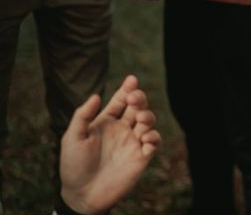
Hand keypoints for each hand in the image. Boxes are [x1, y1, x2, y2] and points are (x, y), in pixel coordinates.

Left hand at [60, 75, 160, 214]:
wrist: (82, 195)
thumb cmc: (73, 166)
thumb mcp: (72, 138)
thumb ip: (83, 115)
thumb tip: (97, 95)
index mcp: (106, 122)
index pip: (120, 100)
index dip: (127, 88)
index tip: (132, 79)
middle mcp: (122, 129)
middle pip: (138, 106)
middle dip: (139, 98)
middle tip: (134, 98)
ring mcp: (132, 142)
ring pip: (149, 121)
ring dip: (148, 117)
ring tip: (139, 120)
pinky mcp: (141, 157)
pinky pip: (154, 142)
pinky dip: (154, 138)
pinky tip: (145, 140)